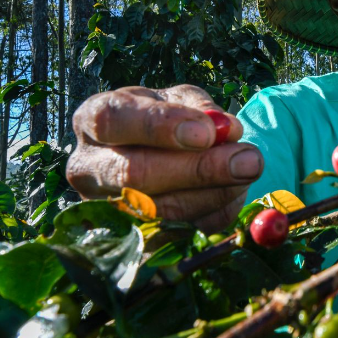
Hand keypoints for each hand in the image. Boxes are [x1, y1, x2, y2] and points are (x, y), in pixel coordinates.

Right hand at [66, 85, 262, 231]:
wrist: (160, 152)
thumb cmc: (168, 118)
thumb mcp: (181, 99)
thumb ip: (202, 109)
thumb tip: (226, 132)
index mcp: (93, 119)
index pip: (113, 120)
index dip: (160, 127)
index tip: (206, 133)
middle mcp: (88, 167)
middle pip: (135, 174)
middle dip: (198, 169)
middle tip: (249, 160)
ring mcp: (104, 208)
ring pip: (158, 210)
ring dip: (213, 194)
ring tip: (250, 170)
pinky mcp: (128, 239)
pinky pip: (176, 234)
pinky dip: (212, 214)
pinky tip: (234, 192)